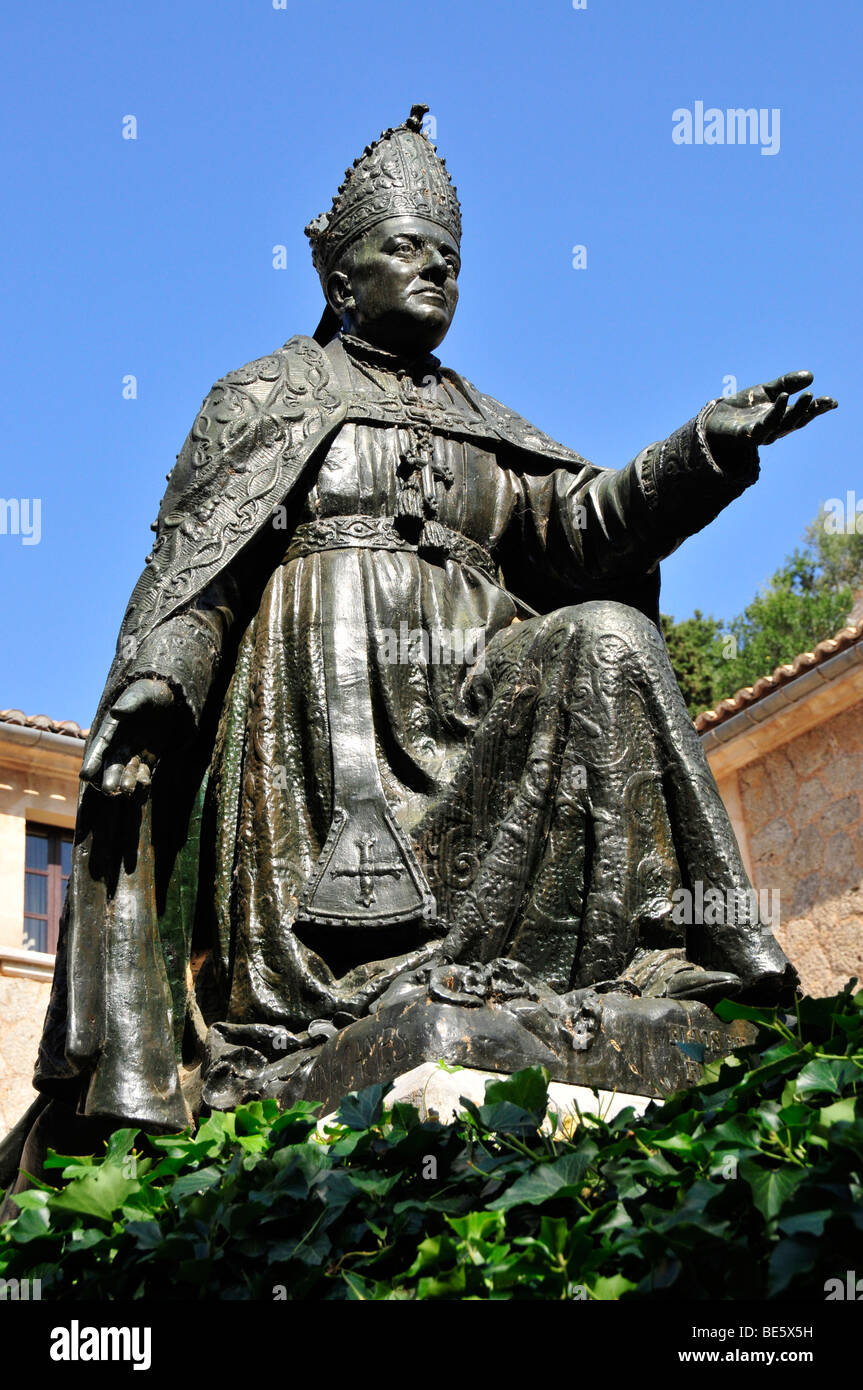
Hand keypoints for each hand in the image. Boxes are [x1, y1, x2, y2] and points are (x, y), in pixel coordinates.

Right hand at [80, 678, 178, 795]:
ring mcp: (134, 753)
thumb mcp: (141, 695)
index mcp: (112, 730)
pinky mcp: (149, 759)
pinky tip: (143, 789)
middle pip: (112, 765)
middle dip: (109, 778)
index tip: (85, 776)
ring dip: (127, 783)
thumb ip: (130, 705)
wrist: (169, 699)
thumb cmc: (150, 693)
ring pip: (127, 773)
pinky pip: (144, 774)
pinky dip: (143, 783)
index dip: (92, 761)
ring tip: (128, 792)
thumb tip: (116, 712)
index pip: (100, 748)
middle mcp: (120, 744)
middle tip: (109, 791)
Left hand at [705, 370, 835, 458]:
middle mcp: (774, 429)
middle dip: (808, 410)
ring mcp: (761, 433)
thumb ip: (786, 384)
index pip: (802, 415)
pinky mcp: (746, 434)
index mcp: (781, 419)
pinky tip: (782, 398)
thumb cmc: (742, 408)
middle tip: (820, 398)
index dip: (817, 409)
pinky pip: (763, 425)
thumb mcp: (765, 392)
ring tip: (806, 395)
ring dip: (796, 411)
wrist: (714, 419)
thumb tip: (810, 375)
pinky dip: (774, 413)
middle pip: (795, 421)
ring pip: (782, 424)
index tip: (832, 402)